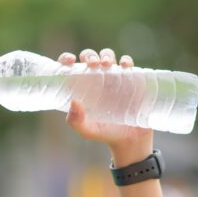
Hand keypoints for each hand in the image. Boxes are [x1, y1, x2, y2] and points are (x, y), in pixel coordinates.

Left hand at [58, 48, 153, 165]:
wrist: (130, 141)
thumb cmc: (105, 134)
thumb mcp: (87, 131)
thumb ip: (75, 121)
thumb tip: (74, 101)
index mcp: (81, 87)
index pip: (70, 67)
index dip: (66, 59)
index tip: (70, 60)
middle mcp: (96, 79)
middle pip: (89, 57)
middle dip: (89, 55)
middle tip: (92, 64)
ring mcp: (114, 77)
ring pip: (108, 56)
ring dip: (106, 55)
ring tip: (106, 64)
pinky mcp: (131, 79)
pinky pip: (128, 64)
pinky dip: (126, 61)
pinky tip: (125, 66)